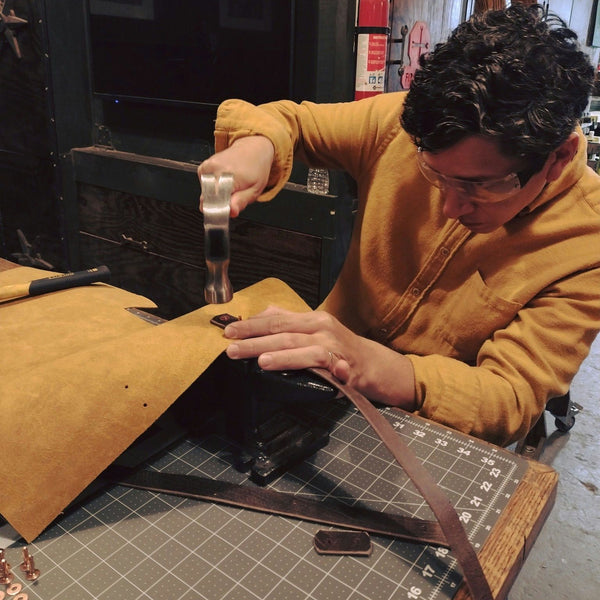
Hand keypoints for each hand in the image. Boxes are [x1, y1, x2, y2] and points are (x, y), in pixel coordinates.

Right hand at [198, 136, 274, 216]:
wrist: (251, 149)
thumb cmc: (255, 169)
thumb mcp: (255, 189)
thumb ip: (241, 201)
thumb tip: (231, 211)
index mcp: (230, 175)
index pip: (216, 201)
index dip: (220, 211)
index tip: (226, 213)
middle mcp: (216, 169)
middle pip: (208, 199)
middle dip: (219, 204)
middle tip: (232, 199)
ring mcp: (207, 167)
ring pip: (205, 194)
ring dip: (216, 196)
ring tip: (229, 187)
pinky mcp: (202, 167)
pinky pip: (203, 186)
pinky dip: (212, 188)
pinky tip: (223, 181)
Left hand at [223, 306, 416, 410]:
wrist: (377, 365)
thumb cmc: (342, 349)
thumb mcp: (317, 331)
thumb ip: (292, 322)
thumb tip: (263, 313)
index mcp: (312, 318)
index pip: (276, 318)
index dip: (252, 325)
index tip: (228, 331)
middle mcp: (322, 327)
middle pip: (283, 331)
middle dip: (255, 339)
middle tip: (231, 346)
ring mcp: (334, 345)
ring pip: (300, 346)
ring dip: (278, 353)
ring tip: (257, 359)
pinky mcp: (344, 364)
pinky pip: (324, 364)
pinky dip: (307, 364)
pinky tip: (288, 367)